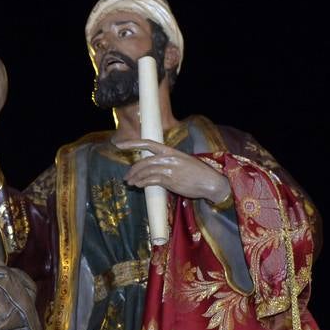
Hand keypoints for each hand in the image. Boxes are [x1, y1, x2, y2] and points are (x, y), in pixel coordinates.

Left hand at [116, 139, 231, 203]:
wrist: (211, 181)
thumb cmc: (197, 173)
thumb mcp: (182, 161)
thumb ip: (168, 161)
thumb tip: (153, 167)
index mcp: (171, 151)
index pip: (148, 143)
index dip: (132, 143)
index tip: (118, 145)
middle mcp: (168, 158)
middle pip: (143, 161)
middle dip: (132, 170)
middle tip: (126, 177)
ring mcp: (169, 169)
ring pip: (145, 172)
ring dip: (135, 178)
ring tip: (130, 183)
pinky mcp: (170, 180)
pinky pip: (151, 181)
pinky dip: (142, 183)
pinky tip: (138, 186)